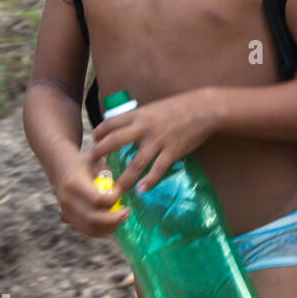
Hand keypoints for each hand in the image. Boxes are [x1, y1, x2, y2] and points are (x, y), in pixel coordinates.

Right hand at [53, 150, 131, 236]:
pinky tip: (114, 222)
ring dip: (110, 227)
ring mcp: (66, 212)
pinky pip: (87, 231)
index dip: (112, 199)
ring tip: (122, 217)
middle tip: (127, 212)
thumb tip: (122, 187)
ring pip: (90, 229)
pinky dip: (102, 230)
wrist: (62, 167)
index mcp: (74, 184)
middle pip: (92, 219)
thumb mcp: (96, 160)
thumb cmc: (85, 163)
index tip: (120, 192)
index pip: (97, 200)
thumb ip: (107, 173)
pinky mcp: (68, 219)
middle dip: (114, 219)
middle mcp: (67, 200)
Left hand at [87, 88, 216, 195]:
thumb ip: (140, 118)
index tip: (94, 143)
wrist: (204, 109)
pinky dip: (149, 181)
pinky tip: (142, 190)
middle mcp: (145, 128)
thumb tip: (126, 128)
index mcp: (139, 115)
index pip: (111, 123)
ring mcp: (159, 141)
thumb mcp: (154, 108)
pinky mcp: (173, 151)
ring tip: (116, 189)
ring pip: (136, 163)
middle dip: (101, 154)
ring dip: (125, 178)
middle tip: (92, 166)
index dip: (99, 133)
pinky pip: (158, 169)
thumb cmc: (180, 107)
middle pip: (115, 141)